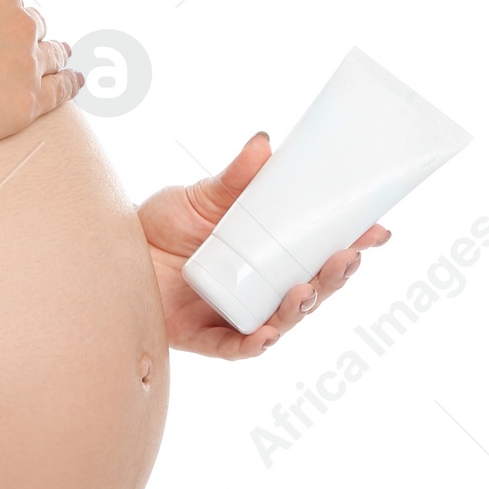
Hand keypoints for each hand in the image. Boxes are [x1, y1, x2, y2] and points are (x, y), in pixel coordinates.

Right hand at [0, 0, 80, 147]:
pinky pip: (60, 91)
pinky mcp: (28, 102)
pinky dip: (71, 84)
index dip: (4, 9)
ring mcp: (28, 63)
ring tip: (64, 57)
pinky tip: (76, 82)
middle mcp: (22, 21)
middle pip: (35, 25)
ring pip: (52, 55)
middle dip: (31, 31)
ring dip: (58, 54)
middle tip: (28, 40)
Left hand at [138, 131, 391, 358]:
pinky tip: (267, 333)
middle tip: (348, 258)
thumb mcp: (201, 198)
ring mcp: (237, 314)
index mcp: (269, 254)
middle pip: (312, 290)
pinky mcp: (206, 337)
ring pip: (283, 321)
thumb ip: (234, 177)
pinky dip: (254, 342)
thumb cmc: (160, 226)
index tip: (378, 230)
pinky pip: (236, 347)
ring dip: (301, 308)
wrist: (109, 252)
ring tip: (307, 290)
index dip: (352, 243)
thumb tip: (263, 142)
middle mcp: (261, 288)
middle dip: (335, 277)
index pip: (319, 251)